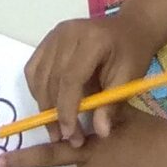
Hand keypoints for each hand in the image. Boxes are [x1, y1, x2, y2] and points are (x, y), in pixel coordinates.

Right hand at [23, 14, 156, 147]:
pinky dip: (38, 90)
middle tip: (65, 138)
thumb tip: (100, 133)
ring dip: (44, 105)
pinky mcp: (48, 40)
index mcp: (92, 40)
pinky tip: (50, 105)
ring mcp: (55, 34)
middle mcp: (68, 33)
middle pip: (52, 79)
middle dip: (55, 113)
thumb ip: (111, 105)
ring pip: (38, 76)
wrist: (129, 29)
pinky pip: (34, 69)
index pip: (70, 78)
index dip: (67, 109)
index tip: (70, 135)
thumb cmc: (132, 54)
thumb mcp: (129, 79)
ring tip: (57, 127)